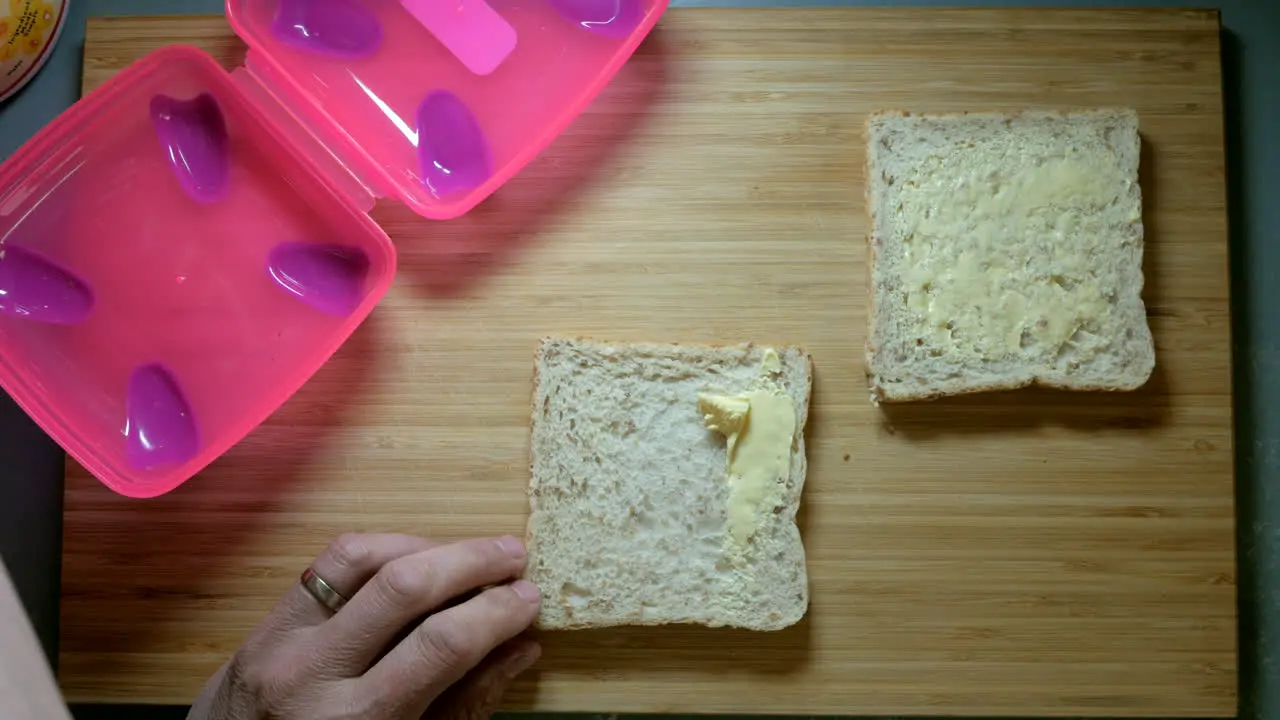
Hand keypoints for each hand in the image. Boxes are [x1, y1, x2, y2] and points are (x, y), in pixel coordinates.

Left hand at [188, 533, 541, 719]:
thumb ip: (463, 706)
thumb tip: (521, 646)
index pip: (439, 645)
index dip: (495, 613)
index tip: (531, 598)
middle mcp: (309, 676)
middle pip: (402, 587)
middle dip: (470, 561)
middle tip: (515, 555)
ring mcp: (277, 643)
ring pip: (359, 558)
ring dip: (425, 544)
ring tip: (467, 554)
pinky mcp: (261, 626)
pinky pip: (325, 565)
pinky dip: (379, 549)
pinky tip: (413, 558)